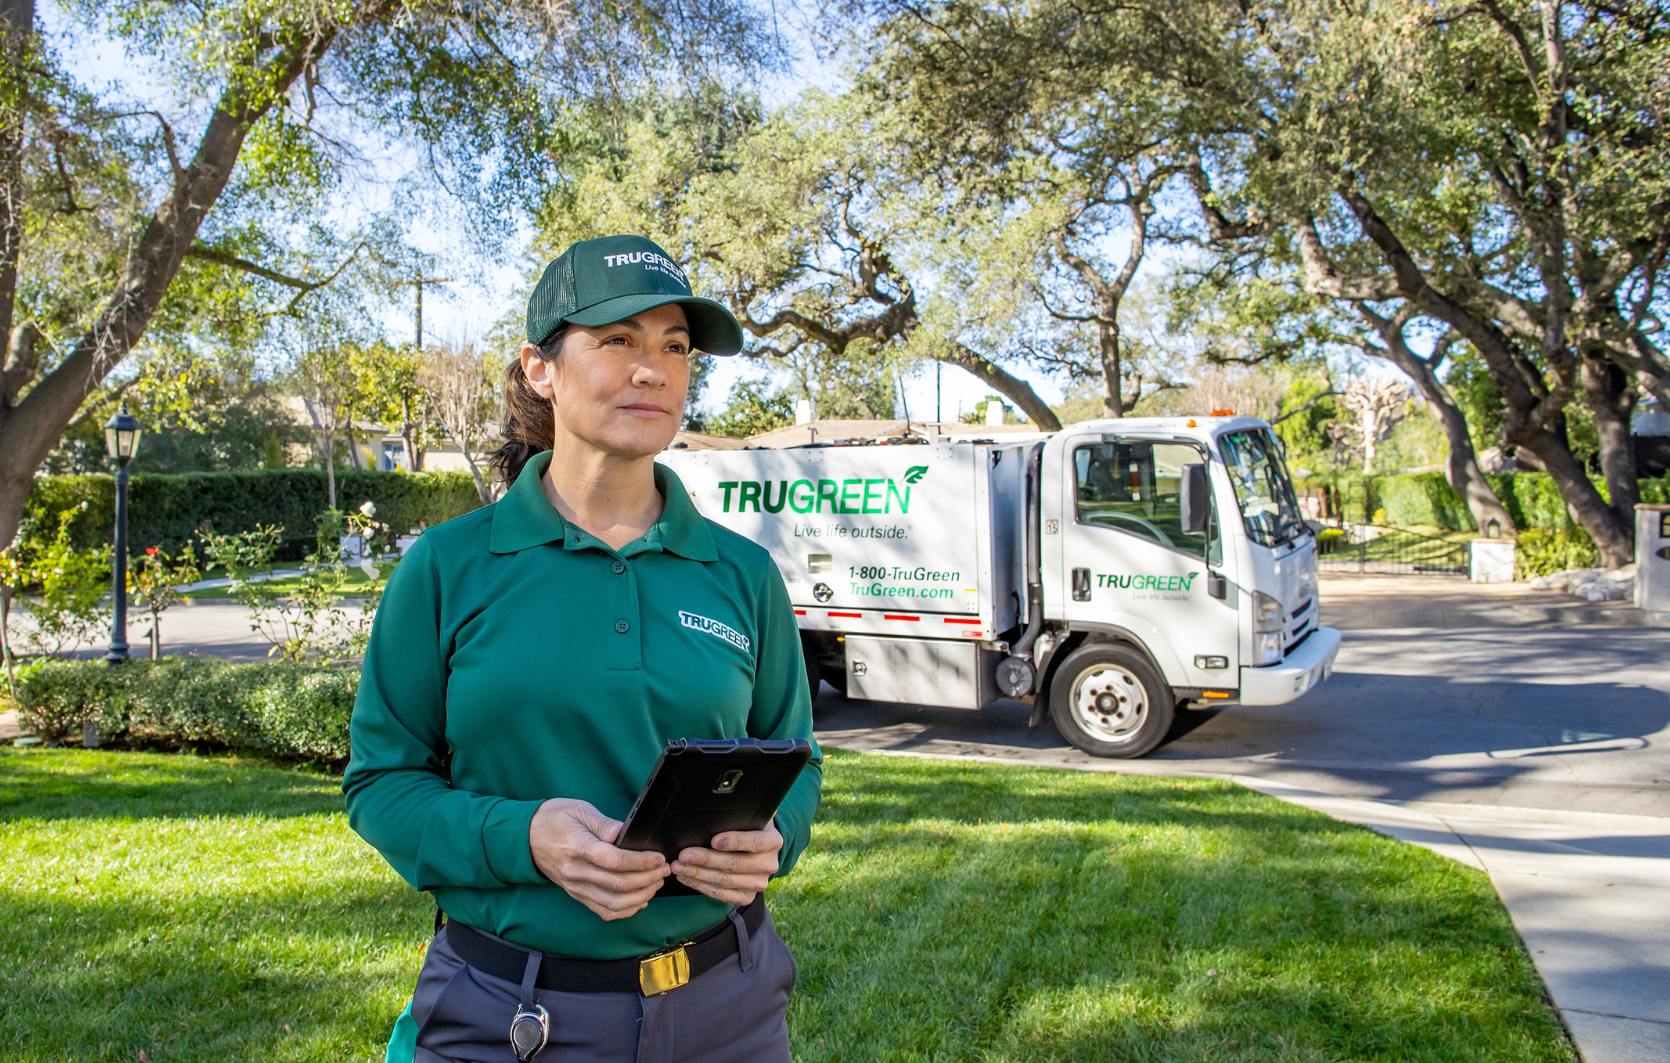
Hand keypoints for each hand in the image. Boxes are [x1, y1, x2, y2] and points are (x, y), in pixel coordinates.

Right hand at [529, 798, 669, 920]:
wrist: (525, 838)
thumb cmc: (554, 820)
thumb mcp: (579, 810)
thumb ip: (603, 823)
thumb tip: (623, 833)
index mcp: (579, 847)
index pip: (616, 861)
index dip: (642, 862)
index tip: (658, 858)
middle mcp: (577, 872)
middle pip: (619, 885)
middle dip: (648, 879)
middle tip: (664, 869)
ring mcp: (576, 887)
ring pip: (615, 904)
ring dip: (641, 896)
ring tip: (656, 883)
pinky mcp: (577, 895)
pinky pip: (604, 912)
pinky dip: (626, 910)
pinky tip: (640, 899)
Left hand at [670, 820, 782, 905]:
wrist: (760, 851)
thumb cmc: (749, 829)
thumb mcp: (750, 818)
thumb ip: (740, 815)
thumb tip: (719, 808)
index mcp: (773, 842)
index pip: (756, 842)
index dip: (735, 841)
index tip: (714, 840)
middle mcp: (769, 865)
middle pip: (734, 864)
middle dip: (705, 859)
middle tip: (684, 854)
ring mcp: (758, 883)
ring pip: (724, 881)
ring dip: (698, 874)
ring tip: (679, 866)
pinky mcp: (746, 896)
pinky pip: (720, 894)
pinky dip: (700, 885)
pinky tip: (686, 877)